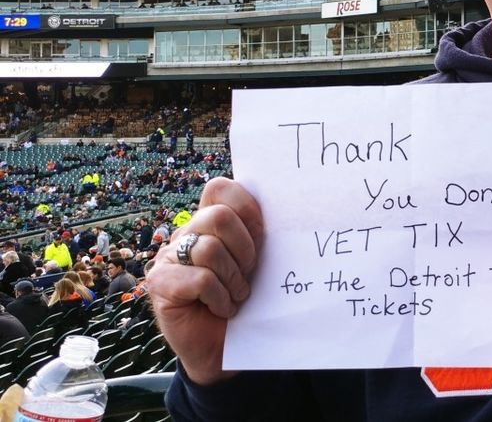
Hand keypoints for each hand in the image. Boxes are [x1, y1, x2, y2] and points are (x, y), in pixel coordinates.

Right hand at [147, 177, 262, 385]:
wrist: (225, 350)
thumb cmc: (246, 301)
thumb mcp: (257, 262)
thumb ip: (259, 233)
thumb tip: (283, 207)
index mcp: (209, 221)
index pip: (220, 188)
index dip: (246, 207)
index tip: (263, 235)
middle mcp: (186, 234)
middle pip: (218, 216)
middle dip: (244, 248)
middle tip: (249, 273)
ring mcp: (168, 258)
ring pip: (210, 249)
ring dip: (233, 278)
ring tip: (237, 295)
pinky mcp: (160, 284)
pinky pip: (200, 279)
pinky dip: (220, 297)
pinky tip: (222, 309)